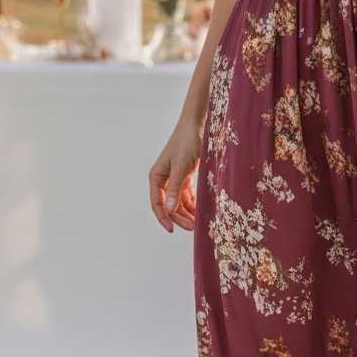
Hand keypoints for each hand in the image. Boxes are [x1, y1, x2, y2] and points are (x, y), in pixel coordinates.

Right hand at [148, 117, 202, 232]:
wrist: (197, 125)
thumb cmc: (186, 143)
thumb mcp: (181, 167)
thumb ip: (175, 189)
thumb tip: (169, 210)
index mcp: (156, 177)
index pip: (157, 203)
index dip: (164, 218)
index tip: (173, 230)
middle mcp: (163, 179)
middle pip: (169, 205)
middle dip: (179, 217)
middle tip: (192, 228)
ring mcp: (174, 178)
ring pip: (178, 202)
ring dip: (187, 212)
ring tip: (198, 222)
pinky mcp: (185, 176)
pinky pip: (187, 195)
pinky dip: (192, 203)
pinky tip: (200, 211)